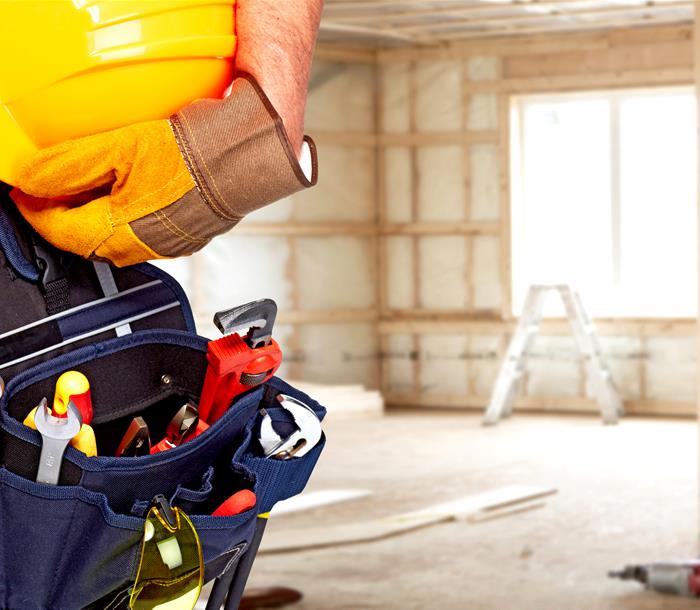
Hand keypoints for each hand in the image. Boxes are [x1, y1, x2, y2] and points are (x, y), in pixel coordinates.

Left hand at [11, 75, 316, 266]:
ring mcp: (168, 246)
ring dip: (98, 216)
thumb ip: (69, 166)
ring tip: (93, 187)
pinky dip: (128, 216)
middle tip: (55, 187)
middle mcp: (142, 248)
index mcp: (120, 233)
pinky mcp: (188, 237)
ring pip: (117, 238)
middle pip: (87, 239)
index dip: (35, 208)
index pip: (58, 230)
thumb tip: (33, 179)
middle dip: (65, 215)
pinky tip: (135, 192)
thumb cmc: (196, 155)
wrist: (249, 156)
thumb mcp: (120, 149)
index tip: (26, 190)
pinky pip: (146, 234)